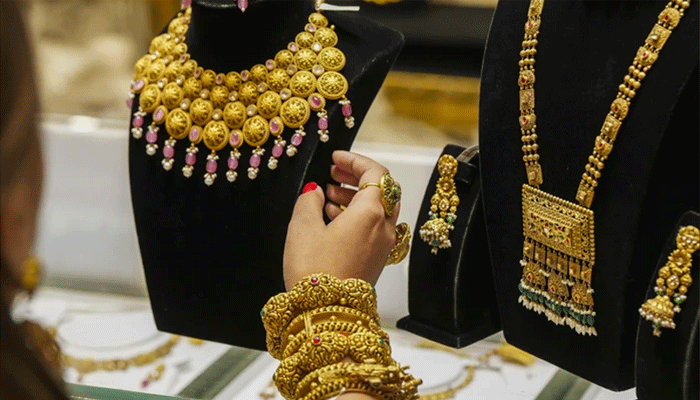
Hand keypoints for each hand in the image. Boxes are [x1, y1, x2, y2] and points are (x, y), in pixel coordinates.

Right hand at [283, 151, 399, 289]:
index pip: (376, 174)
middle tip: (335, 172)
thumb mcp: (302, 228)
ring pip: (377, 211)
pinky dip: (358, 217)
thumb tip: (314, 192)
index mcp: (371, 213)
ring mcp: (382, 247)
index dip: (355, 160)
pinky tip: (333, 219)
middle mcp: (383, 228)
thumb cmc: (315, 273)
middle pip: (382, 191)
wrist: (326, 314)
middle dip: (358, 178)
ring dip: (356, 197)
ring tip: (329, 195)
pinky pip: (373, 229)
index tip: (337, 158)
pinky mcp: (376, 261)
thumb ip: (309, 201)